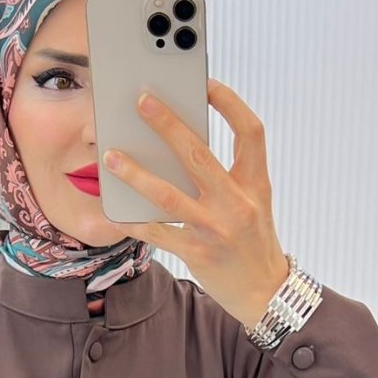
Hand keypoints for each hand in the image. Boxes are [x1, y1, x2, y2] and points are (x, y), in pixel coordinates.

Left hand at [101, 78, 289, 325]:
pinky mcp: (198, 255)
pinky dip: (134, 221)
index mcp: (256, 184)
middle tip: (142, 101)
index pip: (250, 132)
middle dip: (168, 125)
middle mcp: (238, 203)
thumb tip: (181, 145)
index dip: (229, 103)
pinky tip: (114, 210)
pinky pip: (158, 233)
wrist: (265, 294)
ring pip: (169, 195)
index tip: (205, 83)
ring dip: (136, 174)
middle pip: (199, 154)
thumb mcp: (253, 203)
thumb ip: (226, 175)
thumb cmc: (253, 242)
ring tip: (111, 157)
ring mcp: (217, 230)